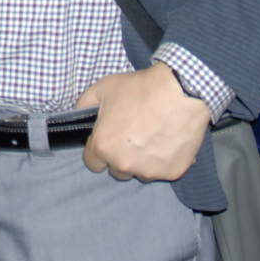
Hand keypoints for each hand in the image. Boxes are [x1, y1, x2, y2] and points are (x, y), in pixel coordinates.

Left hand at [77, 62, 210, 181]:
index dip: (98, 150)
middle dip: (121, 156)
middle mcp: (125, 164)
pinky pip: (164, 170)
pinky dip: (165, 159)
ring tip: (152, 136)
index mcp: (104, 147)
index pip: (92, 164)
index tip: (108, 140)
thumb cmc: (140, 88)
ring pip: (141, 172)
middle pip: (117, 170)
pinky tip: (169, 139)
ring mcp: (150, 171)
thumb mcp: (103, 88)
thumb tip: (79, 114)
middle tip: (132, 135)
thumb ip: (84, 104)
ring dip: (143, 161)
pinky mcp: (173, 172)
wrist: (180, 91)